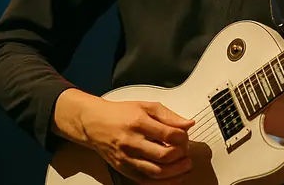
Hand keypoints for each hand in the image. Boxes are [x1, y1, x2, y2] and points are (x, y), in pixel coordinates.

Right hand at [79, 97, 195, 183]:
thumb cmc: (120, 114)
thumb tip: (188, 124)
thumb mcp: (146, 106)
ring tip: (185, 166)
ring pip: (156, 172)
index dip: (183, 138)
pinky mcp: (124, 169)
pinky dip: (162, 183)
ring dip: (176, 172)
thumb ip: (169, 115)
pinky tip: (172, 178)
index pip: (169, 134)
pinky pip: (145, 182)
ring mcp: (127, 158)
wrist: (94, 123)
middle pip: (164, 155)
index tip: (185, 137)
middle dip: (181, 156)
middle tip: (186, 152)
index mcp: (139, 123)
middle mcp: (132, 142)